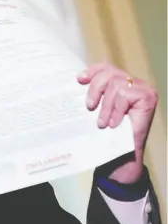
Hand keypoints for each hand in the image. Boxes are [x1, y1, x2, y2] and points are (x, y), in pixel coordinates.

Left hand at [77, 62, 157, 183]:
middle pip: (109, 72)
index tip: (79, 80)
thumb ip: (92, 95)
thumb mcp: (96, 109)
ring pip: (116, 85)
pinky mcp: (148, 96)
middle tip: (89, 107)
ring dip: (106, 106)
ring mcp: (142, 88)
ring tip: (102, 122)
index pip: (105, 67)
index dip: (92, 71)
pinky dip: (117, 110)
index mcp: (119, 82)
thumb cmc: (107, 133)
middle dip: (95, 88)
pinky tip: (114, 123)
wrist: (121, 155)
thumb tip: (75, 80)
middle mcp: (132, 82)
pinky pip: (125, 95)